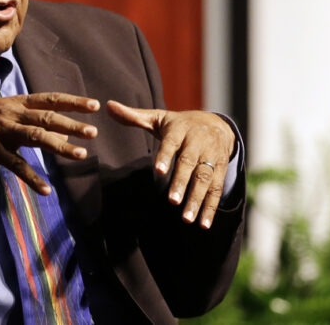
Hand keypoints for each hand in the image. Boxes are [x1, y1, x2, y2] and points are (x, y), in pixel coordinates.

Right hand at [0, 93, 99, 195]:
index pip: (50, 99)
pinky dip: (31, 178)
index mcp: (19, 103)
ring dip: (59, 147)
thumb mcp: (10, 114)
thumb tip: (66, 136)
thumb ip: (37, 124)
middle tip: (93, 132)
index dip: (73, 102)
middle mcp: (13, 114)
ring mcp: (3, 131)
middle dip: (71, 124)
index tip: (94, 105)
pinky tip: (46, 189)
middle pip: (46, 117)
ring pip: (35, 137)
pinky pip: (15, 165)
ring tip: (81, 155)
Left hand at [106, 101, 234, 228]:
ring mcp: (212, 157)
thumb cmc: (179, 124)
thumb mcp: (158, 118)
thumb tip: (108, 106)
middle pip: (190, 164)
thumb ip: (134, 116)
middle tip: (172, 201)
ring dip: (197, 200)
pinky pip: (217, 190)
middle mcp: (198, 143)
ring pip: (205, 179)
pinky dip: (211, 208)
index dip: (165, 156)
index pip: (171, 143)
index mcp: (180, 130)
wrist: (217, 124)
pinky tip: (203, 224)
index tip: (158, 170)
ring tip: (187, 219)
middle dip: (181, 183)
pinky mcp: (221, 170)